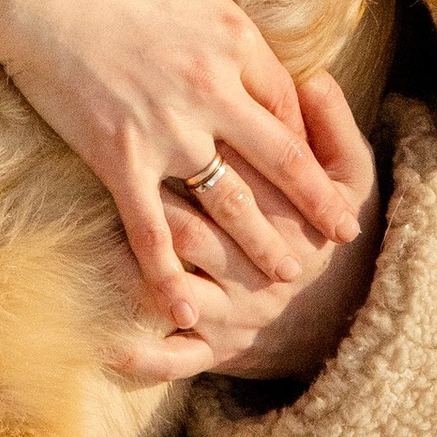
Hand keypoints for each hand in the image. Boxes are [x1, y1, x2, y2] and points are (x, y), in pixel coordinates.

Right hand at [0, 0, 363, 339]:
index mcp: (232, 37)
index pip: (283, 98)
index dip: (300, 132)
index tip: (311, 157)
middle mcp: (213, 90)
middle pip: (281, 157)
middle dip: (315, 200)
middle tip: (342, 232)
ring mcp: (168, 129)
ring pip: (233, 201)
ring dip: (262, 243)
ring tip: (287, 276)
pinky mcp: (119, 157)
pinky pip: (151, 228)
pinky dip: (169, 272)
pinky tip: (185, 307)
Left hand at [111, 70, 383, 387]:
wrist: (347, 314)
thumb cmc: (332, 226)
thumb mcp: (353, 175)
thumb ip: (333, 126)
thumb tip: (315, 78)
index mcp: (288, 220)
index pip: (240, 180)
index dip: (205, 147)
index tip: (161, 107)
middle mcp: (258, 270)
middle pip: (197, 229)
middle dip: (155, 202)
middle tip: (108, 164)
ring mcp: (233, 313)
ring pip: (175, 287)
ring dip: (129, 268)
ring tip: (83, 245)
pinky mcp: (215, 350)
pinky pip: (175, 358)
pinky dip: (141, 355)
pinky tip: (104, 347)